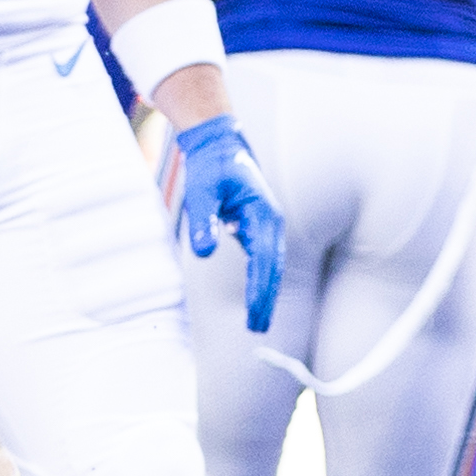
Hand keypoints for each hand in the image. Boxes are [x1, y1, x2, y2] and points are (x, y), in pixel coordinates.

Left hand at [169, 114, 285, 331]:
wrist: (220, 146)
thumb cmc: (212, 166)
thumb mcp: (202, 189)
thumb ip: (203, 220)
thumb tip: (204, 251)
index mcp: (263, 212)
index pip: (263, 257)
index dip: (258, 286)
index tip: (253, 310)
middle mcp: (271, 222)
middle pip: (273, 267)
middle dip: (266, 299)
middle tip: (258, 329)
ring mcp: (267, 226)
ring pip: (271, 266)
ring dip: (266, 293)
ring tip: (258, 322)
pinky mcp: (259, 229)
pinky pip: (264, 261)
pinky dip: (262, 281)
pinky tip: (256, 299)